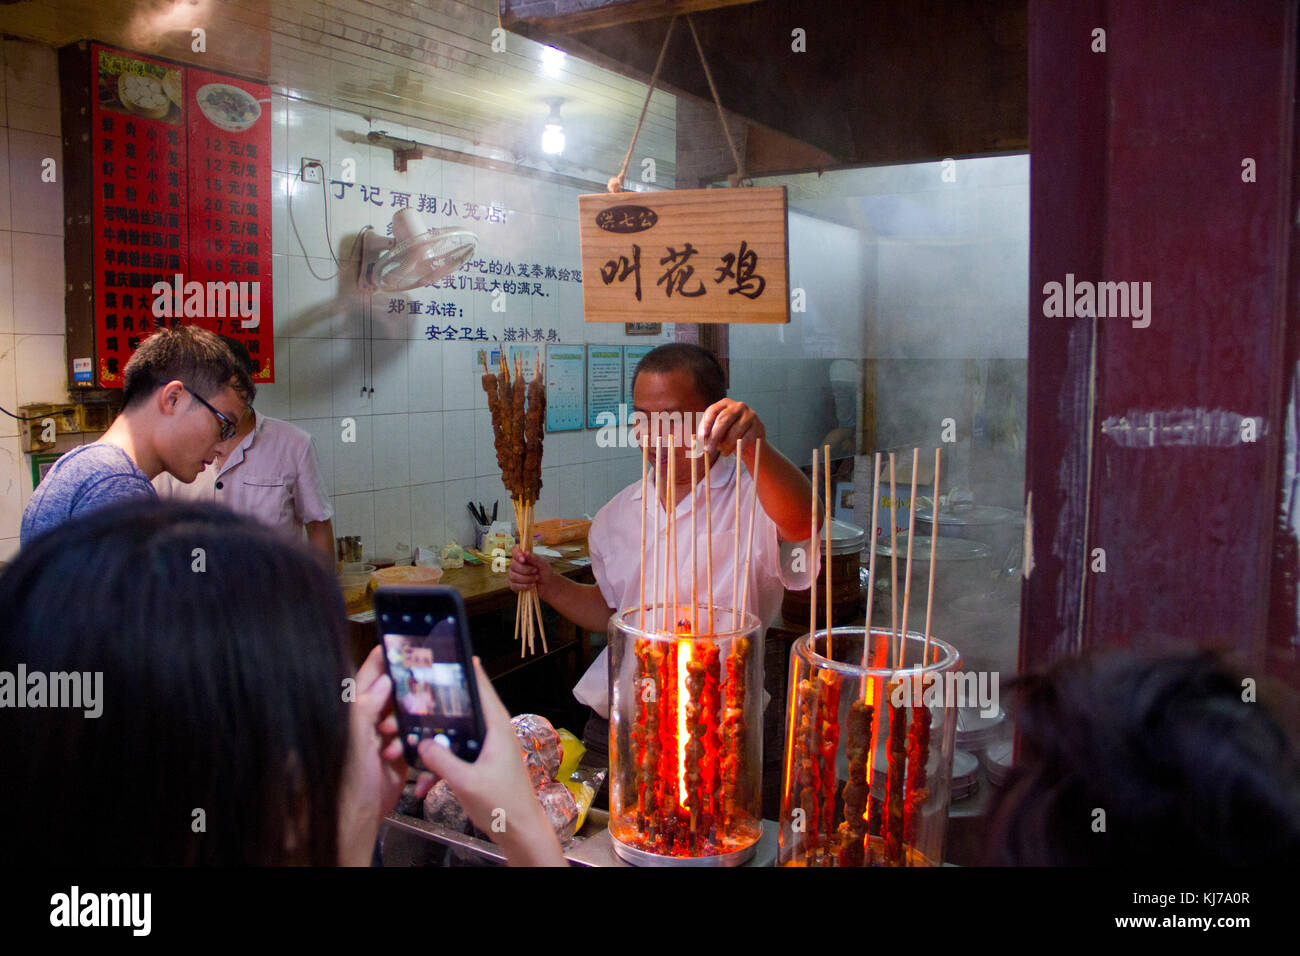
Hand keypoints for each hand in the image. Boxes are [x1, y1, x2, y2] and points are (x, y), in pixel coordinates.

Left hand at [337, 643, 430, 865]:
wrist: (360, 818)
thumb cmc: (347, 780)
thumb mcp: (354, 740)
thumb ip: (366, 709)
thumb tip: (384, 682)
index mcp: (354, 713)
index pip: (368, 677)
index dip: (383, 659)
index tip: (399, 643)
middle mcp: (369, 722)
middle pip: (393, 694)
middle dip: (406, 690)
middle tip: (420, 683)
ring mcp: (385, 738)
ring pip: (407, 715)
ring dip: (412, 718)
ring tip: (409, 724)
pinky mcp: (401, 755)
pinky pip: (415, 738)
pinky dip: (418, 738)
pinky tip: (417, 743)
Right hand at [417, 658, 566, 865]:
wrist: (519, 832)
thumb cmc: (503, 804)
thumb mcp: (466, 781)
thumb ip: (442, 760)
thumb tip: (423, 743)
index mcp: (496, 727)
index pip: (481, 688)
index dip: (466, 670)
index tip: (451, 653)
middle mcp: (492, 733)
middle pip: (460, 713)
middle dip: (432, 718)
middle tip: (406, 713)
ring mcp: (486, 750)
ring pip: (453, 739)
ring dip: (431, 750)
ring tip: (405, 755)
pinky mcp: (480, 766)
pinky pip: (455, 760)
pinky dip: (439, 771)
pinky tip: (425, 787)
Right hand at [508, 545, 554, 598]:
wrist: (547, 586)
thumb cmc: (545, 572)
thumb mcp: (544, 565)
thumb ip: (535, 558)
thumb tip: (526, 552)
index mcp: (522, 556)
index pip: (514, 550)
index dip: (517, 554)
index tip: (523, 560)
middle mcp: (515, 564)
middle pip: (513, 564)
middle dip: (525, 569)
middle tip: (536, 571)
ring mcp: (513, 575)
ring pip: (513, 576)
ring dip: (527, 578)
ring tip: (536, 578)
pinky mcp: (513, 585)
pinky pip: (514, 585)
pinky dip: (524, 586)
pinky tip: (532, 585)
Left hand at [694, 398, 765, 460]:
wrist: (750, 440)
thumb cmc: (729, 434)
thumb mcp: (717, 432)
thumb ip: (708, 434)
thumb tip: (698, 441)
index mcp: (725, 404)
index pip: (713, 410)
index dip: (706, 424)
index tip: (702, 437)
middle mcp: (738, 406)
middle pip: (724, 420)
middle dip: (714, 437)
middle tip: (708, 450)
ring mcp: (750, 415)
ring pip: (735, 431)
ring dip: (726, 445)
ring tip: (723, 453)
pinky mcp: (758, 426)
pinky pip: (746, 438)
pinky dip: (738, 447)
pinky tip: (734, 451)